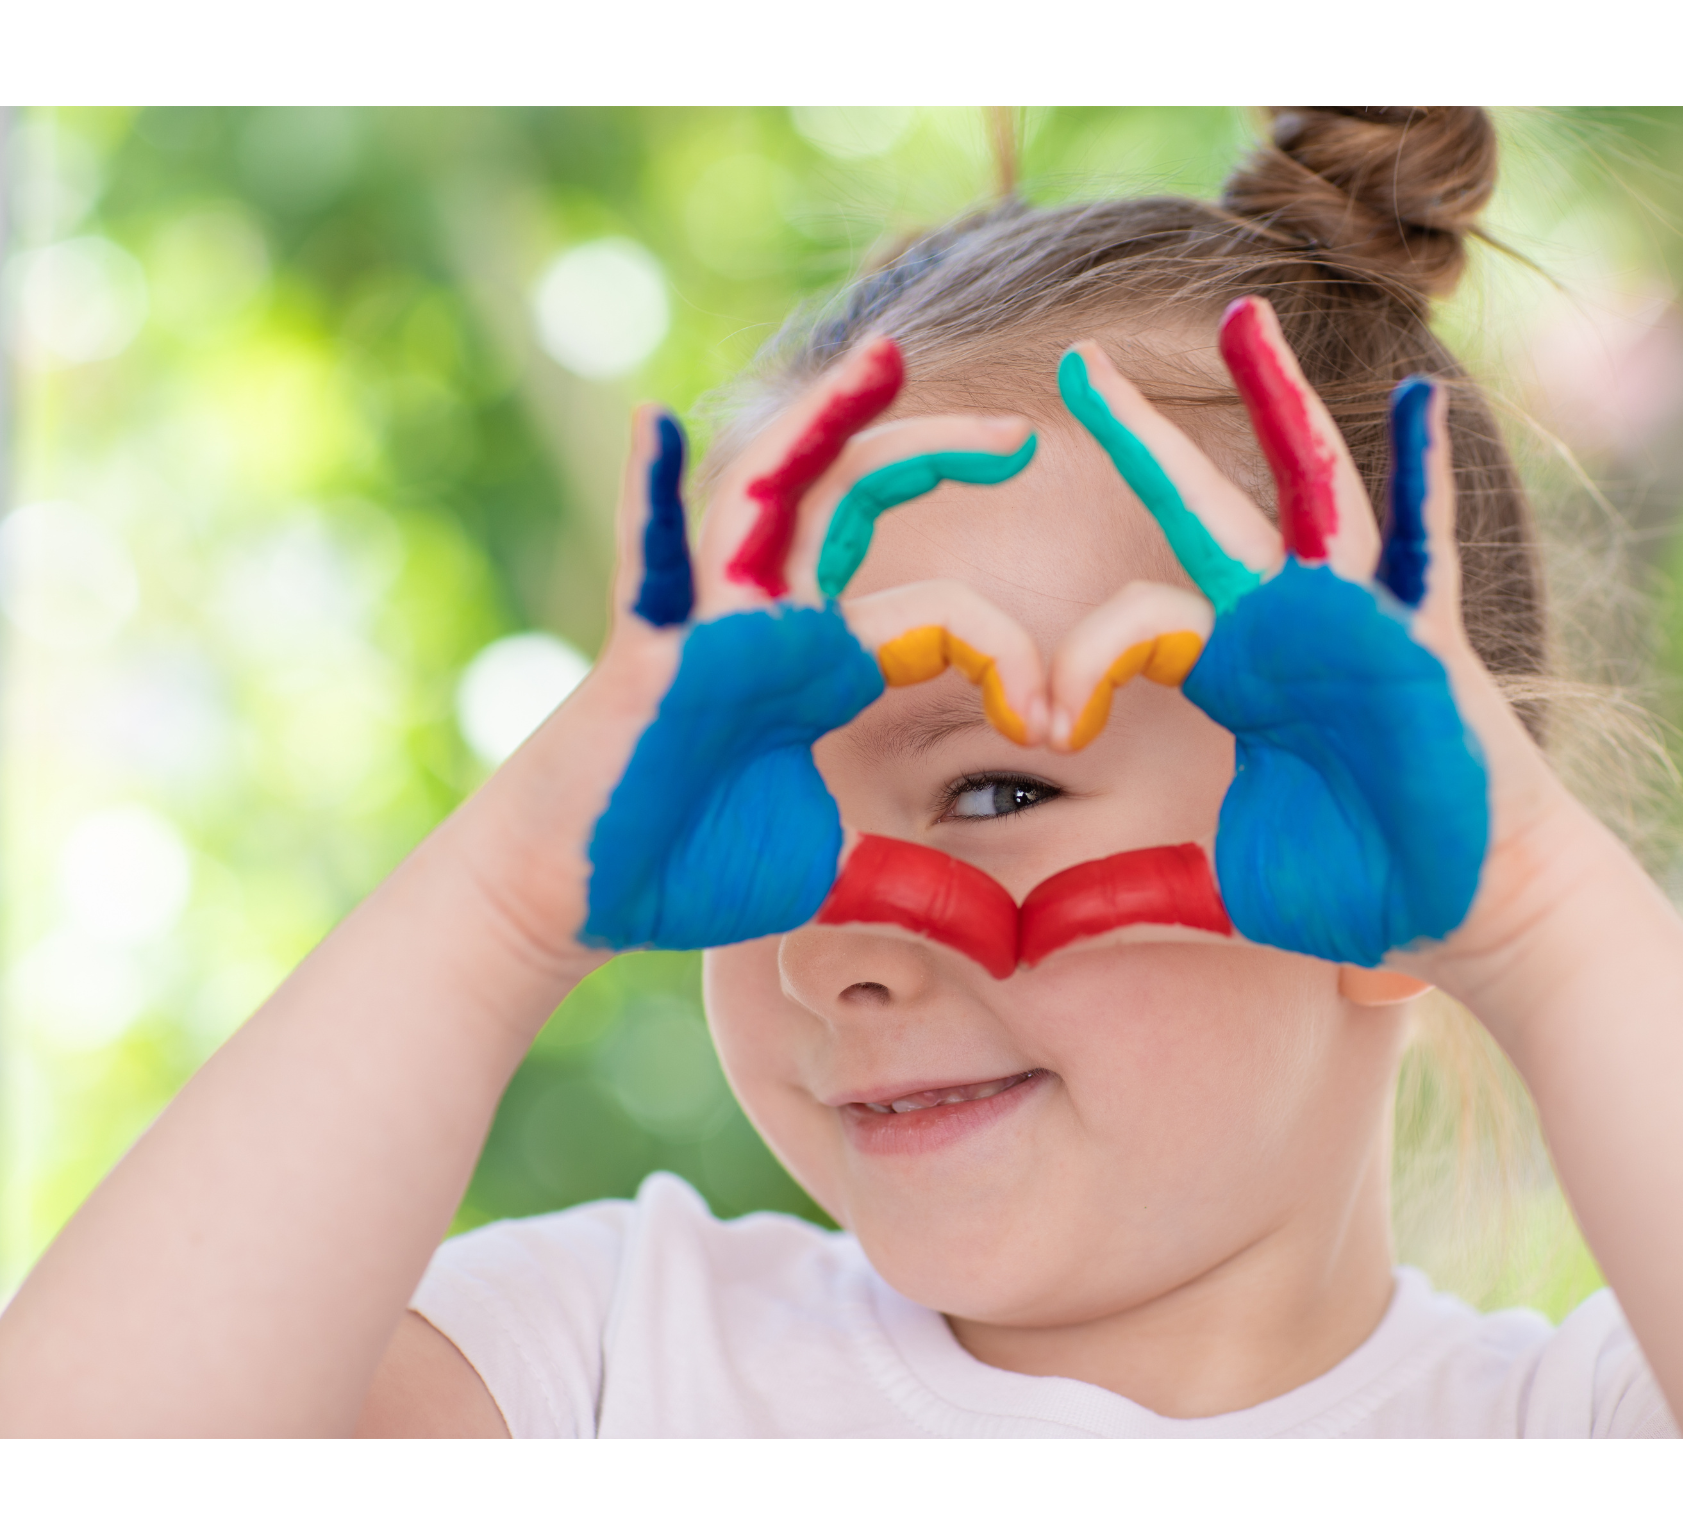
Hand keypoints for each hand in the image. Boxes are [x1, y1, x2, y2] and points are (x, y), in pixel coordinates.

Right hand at [482, 335, 1046, 962]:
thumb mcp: (836, 871)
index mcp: (825, 662)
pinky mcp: (648, 652)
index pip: (938, 616)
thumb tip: (1007, 937)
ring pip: (769, 496)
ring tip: (883, 359)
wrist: (582, 895)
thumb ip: (919, 884)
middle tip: (1023, 435)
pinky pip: (648, 560)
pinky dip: (647, 493)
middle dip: (934, 455)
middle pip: (856, 504)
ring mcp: (707, 624)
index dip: (1007, 656)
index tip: (1054, 719)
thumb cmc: (693, 866)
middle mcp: (773, 621)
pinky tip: (655, 425)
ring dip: (823, 423)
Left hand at [1047, 297, 1558, 972]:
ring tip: (1240, 320)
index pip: (1134, 623)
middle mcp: (1289, 626)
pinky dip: (1429, 477)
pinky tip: (1421, 401)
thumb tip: (1031, 936)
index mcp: (1234, 671)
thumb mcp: (1219, 888)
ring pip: (1310, 493)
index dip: (1077, 662)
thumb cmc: (1356, 888)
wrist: (1471, 914)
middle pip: (1204, 511)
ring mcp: (1361, 621)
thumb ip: (1130, 890)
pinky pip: (1428, 548)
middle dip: (1141, 439)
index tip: (1047, 727)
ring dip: (1276, 406)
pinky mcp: (1426, 642)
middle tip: (1078, 366)